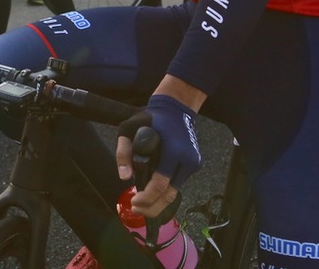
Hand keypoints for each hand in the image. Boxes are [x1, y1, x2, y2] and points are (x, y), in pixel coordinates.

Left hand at [115, 94, 201, 217]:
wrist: (176, 109)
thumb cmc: (151, 118)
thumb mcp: (129, 127)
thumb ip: (124, 151)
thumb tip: (125, 177)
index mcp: (173, 151)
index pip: (161, 184)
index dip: (147, 198)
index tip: (134, 202)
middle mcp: (187, 160)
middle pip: (171, 195)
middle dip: (153, 208)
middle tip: (136, 210)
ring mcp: (193, 163)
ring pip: (176, 192)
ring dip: (159, 203)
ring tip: (142, 207)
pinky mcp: (195, 165)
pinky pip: (179, 184)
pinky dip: (166, 193)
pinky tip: (153, 197)